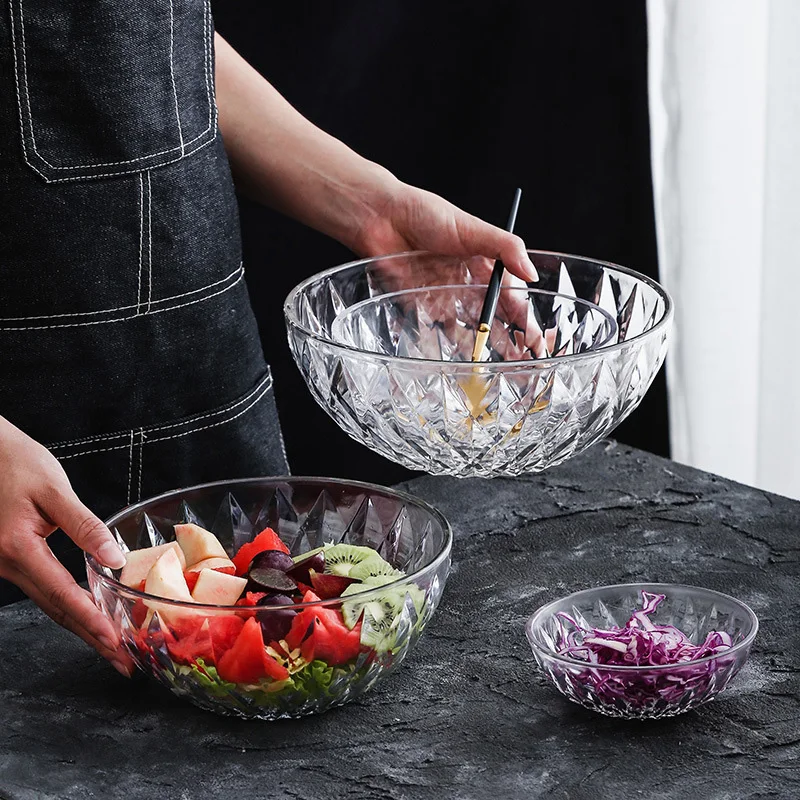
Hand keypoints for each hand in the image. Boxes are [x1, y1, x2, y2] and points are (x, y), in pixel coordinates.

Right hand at [0, 417, 131, 676]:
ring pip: (48, 603)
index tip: (118, 646)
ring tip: (111, 646)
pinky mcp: (7, 558)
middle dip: (91, 638)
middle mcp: (6, 564)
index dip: (93, 623)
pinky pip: (41, 589)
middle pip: (56, 610)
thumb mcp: (53, 488)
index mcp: (17, 549)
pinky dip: (66, 606)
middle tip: (123, 662)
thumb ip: (83, 525)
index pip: (63, 596)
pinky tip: (87, 614)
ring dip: (80, 626)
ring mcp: (3, 564)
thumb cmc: (13, 462)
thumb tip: (113, 557)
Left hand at [349, 181, 545, 358]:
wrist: (379, 217)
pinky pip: (435, 326)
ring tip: (494, 362)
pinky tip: (459, 357)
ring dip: (480, 342)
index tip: (535, 336)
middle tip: (520, 357)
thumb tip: (531, 273)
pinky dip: (446, 342)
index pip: (510, 292)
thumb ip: (505, 247)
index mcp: (482, 260)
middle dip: (507, 335)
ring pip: (467, 323)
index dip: (523, 315)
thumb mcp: (471, 227)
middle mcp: (464, 278)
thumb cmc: (424, 213)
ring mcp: (443, 291)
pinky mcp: (419, 301)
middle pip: (491, 311)